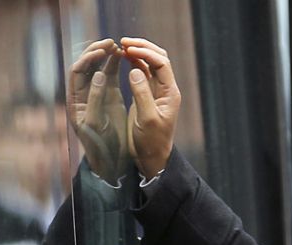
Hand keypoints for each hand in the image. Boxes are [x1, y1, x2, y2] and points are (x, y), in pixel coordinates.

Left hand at [68, 39, 128, 184]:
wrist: (111, 159)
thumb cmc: (100, 145)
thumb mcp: (96, 124)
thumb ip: (95, 99)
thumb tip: (97, 74)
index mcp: (75, 100)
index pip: (77, 72)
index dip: (87, 59)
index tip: (100, 51)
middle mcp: (84, 93)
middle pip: (86, 65)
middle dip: (96, 52)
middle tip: (108, 42)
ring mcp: (98, 93)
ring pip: (99, 68)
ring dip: (107, 56)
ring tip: (117, 45)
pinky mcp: (111, 95)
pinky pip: (112, 75)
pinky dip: (116, 64)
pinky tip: (123, 55)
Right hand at [121, 37, 181, 179]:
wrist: (152, 156)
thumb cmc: (151, 142)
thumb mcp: (146, 119)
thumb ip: (142, 94)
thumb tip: (135, 69)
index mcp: (169, 93)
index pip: (161, 63)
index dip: (145, 52)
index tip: (128, 48)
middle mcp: (166, 89)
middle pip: (159, 58)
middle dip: (142, 47)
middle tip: (123, 42)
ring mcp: (158, 91)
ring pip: (151, 63)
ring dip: (138, 53)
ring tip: (121, 46)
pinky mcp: (148, 95)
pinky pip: (144, 73)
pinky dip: (135, 62)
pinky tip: (123, 58)